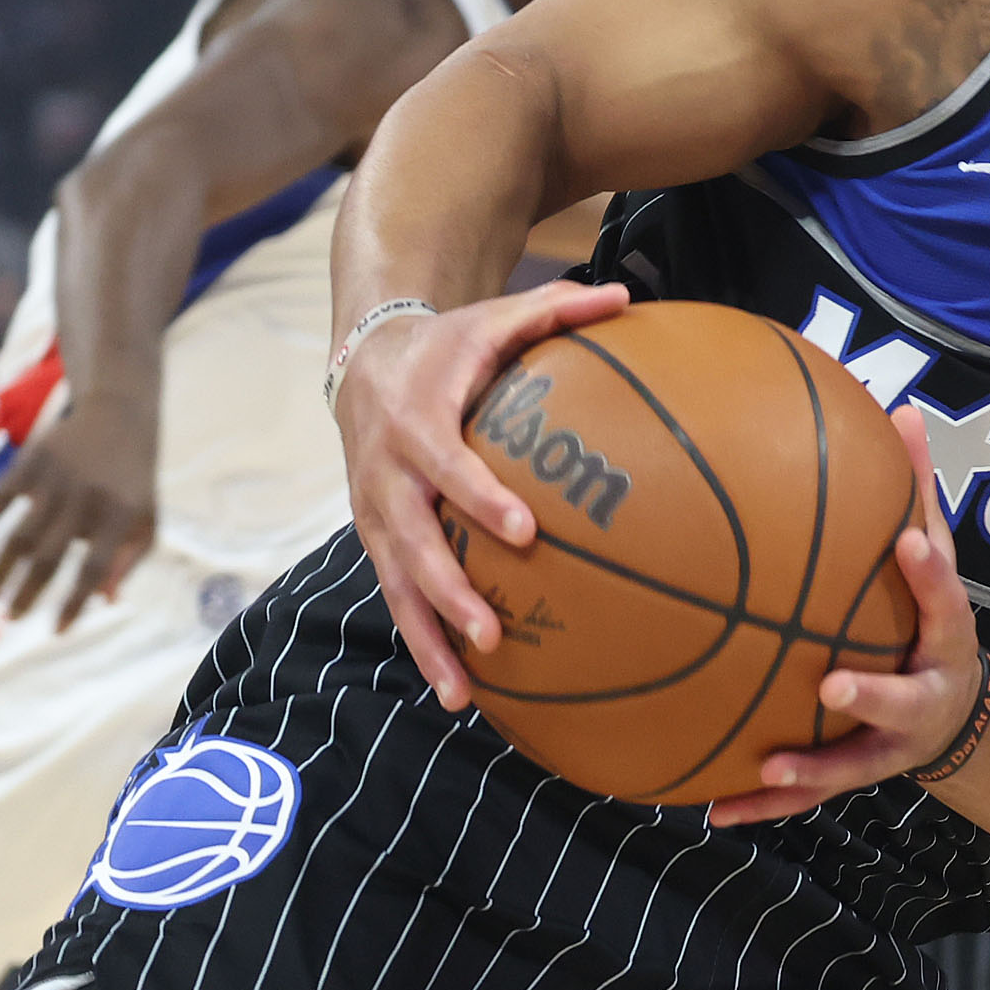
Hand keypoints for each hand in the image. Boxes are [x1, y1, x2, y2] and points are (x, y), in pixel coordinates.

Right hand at [0, 388, 157, 630]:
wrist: (119, 414)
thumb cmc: (132, 480)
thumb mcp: (147, 518)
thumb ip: (128, 560)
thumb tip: (103, 602)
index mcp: (119, 516)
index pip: (94, 569)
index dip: (74, 604)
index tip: (55, 632)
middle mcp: (86, 499)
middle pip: (49, 557)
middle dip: (26, 593)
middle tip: (10, 620)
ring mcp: (55, 479)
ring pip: (19, 534)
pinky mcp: (31, 462)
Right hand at [339, 278, 632, 703]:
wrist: (364, 361)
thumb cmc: (447, 345)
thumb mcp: (491, 317)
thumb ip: (554, 308)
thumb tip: (625, 298)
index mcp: (416, 420)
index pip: (445, 463)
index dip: (477, 496)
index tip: (523, 530)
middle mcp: (385, 473)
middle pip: (410, 541)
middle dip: (447, 590)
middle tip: (492, 632)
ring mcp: (374, 513)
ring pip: (395, 584)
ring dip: (427, 637)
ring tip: (462, 691)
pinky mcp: (374, 539)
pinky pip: (394, 596)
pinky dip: (421, 642)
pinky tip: (457, 690)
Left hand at [712, 407, 988, 825]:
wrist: (954, 714)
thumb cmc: (928, 619)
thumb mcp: (938, 558)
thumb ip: (918, 494)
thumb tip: (904, 409)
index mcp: (945, 640)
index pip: (944, 602)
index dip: (930, 576)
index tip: (907, 545)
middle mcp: (921, 699)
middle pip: (902, 702)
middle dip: (871, 698)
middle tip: (834, 684)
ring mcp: (887, 747)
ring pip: (849, 766)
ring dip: (810, 772)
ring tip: (766, 768)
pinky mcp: (851, 774)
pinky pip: (801, 796)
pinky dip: (759, 805)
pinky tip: (710, 809)